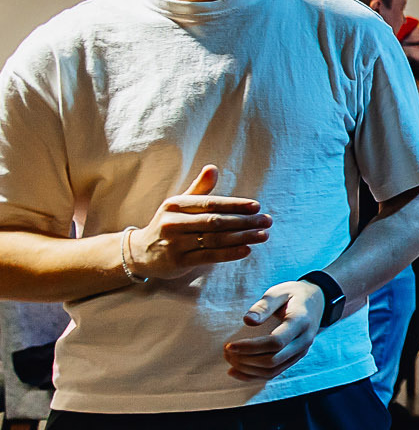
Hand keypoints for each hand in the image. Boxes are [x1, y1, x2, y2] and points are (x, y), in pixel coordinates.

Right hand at [129, 165, 271, 280]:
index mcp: (175, 205)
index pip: (210, 203)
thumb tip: (213, 168)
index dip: (235, 205)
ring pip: (215, 239)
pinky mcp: (178, 261)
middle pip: (215, 222)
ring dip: (242, 237)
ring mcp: (174, 243)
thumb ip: (198, 189)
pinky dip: (229, 253)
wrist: (140, 252)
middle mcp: (173, 223)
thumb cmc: (168, 224)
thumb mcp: (179, 205)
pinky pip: (208, 256)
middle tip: (267, 221)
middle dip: (244, 221)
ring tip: (263, 235)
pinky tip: (247, 250)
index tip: (257, 206)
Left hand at [223, 279, 323, 381]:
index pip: (276, 342)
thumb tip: (247, 321)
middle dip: (246, 359)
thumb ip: (264, 305)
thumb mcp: (278, 292)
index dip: (251, 347)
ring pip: (273, 370)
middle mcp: (304, 341)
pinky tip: (235, 371)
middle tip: (226, 351)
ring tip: (230, 358)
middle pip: (273, 360)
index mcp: (301, 322)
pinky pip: (274, 373)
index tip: (230, 345)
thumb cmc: (293, 295)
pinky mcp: (294, 358)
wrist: (316, 301)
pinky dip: (254, 375)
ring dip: (248, 369)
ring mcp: (300, 352)